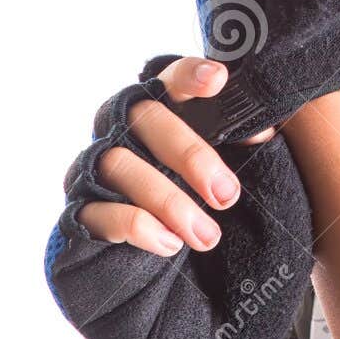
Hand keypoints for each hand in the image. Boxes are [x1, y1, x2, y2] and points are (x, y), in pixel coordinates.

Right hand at [75, 54, 274, 255]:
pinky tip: (170, 244)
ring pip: (120, 164)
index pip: (170, 81)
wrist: (148, 263)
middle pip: (144, 118)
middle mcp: (120, 130)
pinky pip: (97, 211)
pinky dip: (136, 226)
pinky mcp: (79, 211)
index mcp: (159, 111)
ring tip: (206, 237)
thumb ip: (237, 143)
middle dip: (190, 155)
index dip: (189, 75)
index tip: (218, 80)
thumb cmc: (187, 197)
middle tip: (227, 196)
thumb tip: (260, 133)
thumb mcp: (216, 167)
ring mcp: (94, 168)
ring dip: (168, 201)